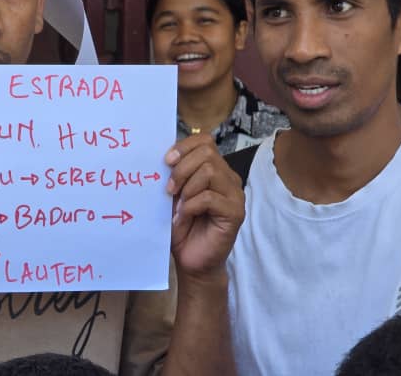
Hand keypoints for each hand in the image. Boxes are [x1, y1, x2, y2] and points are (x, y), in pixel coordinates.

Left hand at [164, 134, 244, 281]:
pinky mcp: (236, 213)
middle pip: (207, 153)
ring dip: (187, 188)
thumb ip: (174, 173)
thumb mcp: (174, 194)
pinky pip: (210, 197)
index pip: (205, 141)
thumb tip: (164, 155)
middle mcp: (228, 178)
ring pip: (210, 171)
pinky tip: (185, 216)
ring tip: (178, 206)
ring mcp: (235, 195)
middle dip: (182, 168)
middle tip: (169, 189)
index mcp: (215, 169)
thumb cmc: (181, 225)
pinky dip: (191, 205)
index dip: (184, 147)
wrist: (190, 258)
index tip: (165, 161)